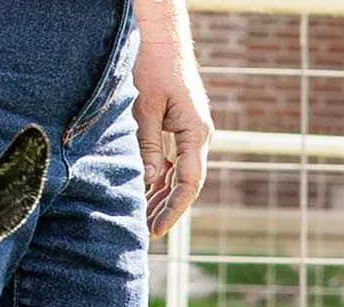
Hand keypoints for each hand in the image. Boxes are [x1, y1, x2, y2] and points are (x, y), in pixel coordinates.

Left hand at [133, 0, 212, 236]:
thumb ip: (147, 145)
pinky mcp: (182, 125)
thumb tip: (148, 181)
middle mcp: (200, 134)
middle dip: (168, 209)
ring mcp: (192, 130)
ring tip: (145, 218)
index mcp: (196, 131)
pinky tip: (147, 191)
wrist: (162, 36)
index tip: (157, 229)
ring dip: (164, 195)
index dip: (174, 209)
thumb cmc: (153, 65)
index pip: (189, 182)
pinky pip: (175, 159)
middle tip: (148, 233)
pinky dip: (161, 176)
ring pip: (181, 173)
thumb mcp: (144, 108)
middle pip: (187, 182)